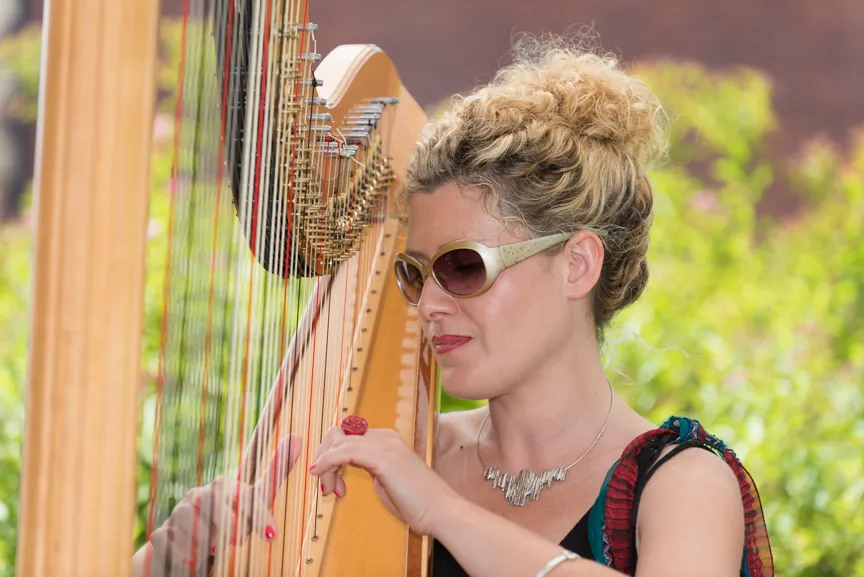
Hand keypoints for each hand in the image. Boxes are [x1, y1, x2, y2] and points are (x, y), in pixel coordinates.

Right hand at [139, 435, 300, 572]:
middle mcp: (199, 495)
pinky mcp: (160, 534)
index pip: (245, 495)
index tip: (271, 535)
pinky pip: (167, 540)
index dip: (259, 514)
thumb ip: (274, 475)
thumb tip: (298, 437)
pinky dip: (181, 553)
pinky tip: (191, 560)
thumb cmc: (228, 521)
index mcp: (224, 486)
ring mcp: (178, 513)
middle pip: (215, 505)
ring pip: (190, 521)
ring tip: (213, 548)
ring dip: (204, 539)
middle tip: (238, 540)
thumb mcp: (254, 502)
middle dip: (230, 527)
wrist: (187, 546)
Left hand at [310, 425, 458, 535]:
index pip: (347, 436)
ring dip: (325, 464)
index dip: (332, 457)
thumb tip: (346, 466)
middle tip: (327, 486)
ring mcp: (385, 445)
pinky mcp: (384, 458)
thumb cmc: (417, 502)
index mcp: (386, 440)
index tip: (332, 484)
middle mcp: (385, 437)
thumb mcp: (386, 480)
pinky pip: (345, 451)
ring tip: (328, 489)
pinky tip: (320, 473)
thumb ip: (368, 468)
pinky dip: (328, 461)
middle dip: (324, 457)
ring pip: (339, 440)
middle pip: (339, 434)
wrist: (441, 511)